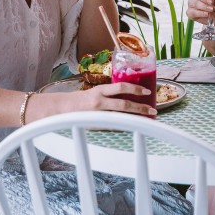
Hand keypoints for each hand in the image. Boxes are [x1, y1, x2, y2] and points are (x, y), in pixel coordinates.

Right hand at [35, 83, 156, 118]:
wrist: (61, 110)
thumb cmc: (81, 100)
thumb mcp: (95, 92)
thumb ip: (109, 94)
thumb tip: (129, 95)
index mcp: (100, 90)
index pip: (121, 87)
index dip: (135, 89)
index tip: (147, 91)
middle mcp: (100, 101)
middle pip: (125, 104)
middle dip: (141, 108)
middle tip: (153, 109)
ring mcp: (98, 115)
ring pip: (121, 117)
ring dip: (136, 118)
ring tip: (147, 119)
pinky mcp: (96, 125)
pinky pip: (114, 126)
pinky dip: (125, 126)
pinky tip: (134, 127)